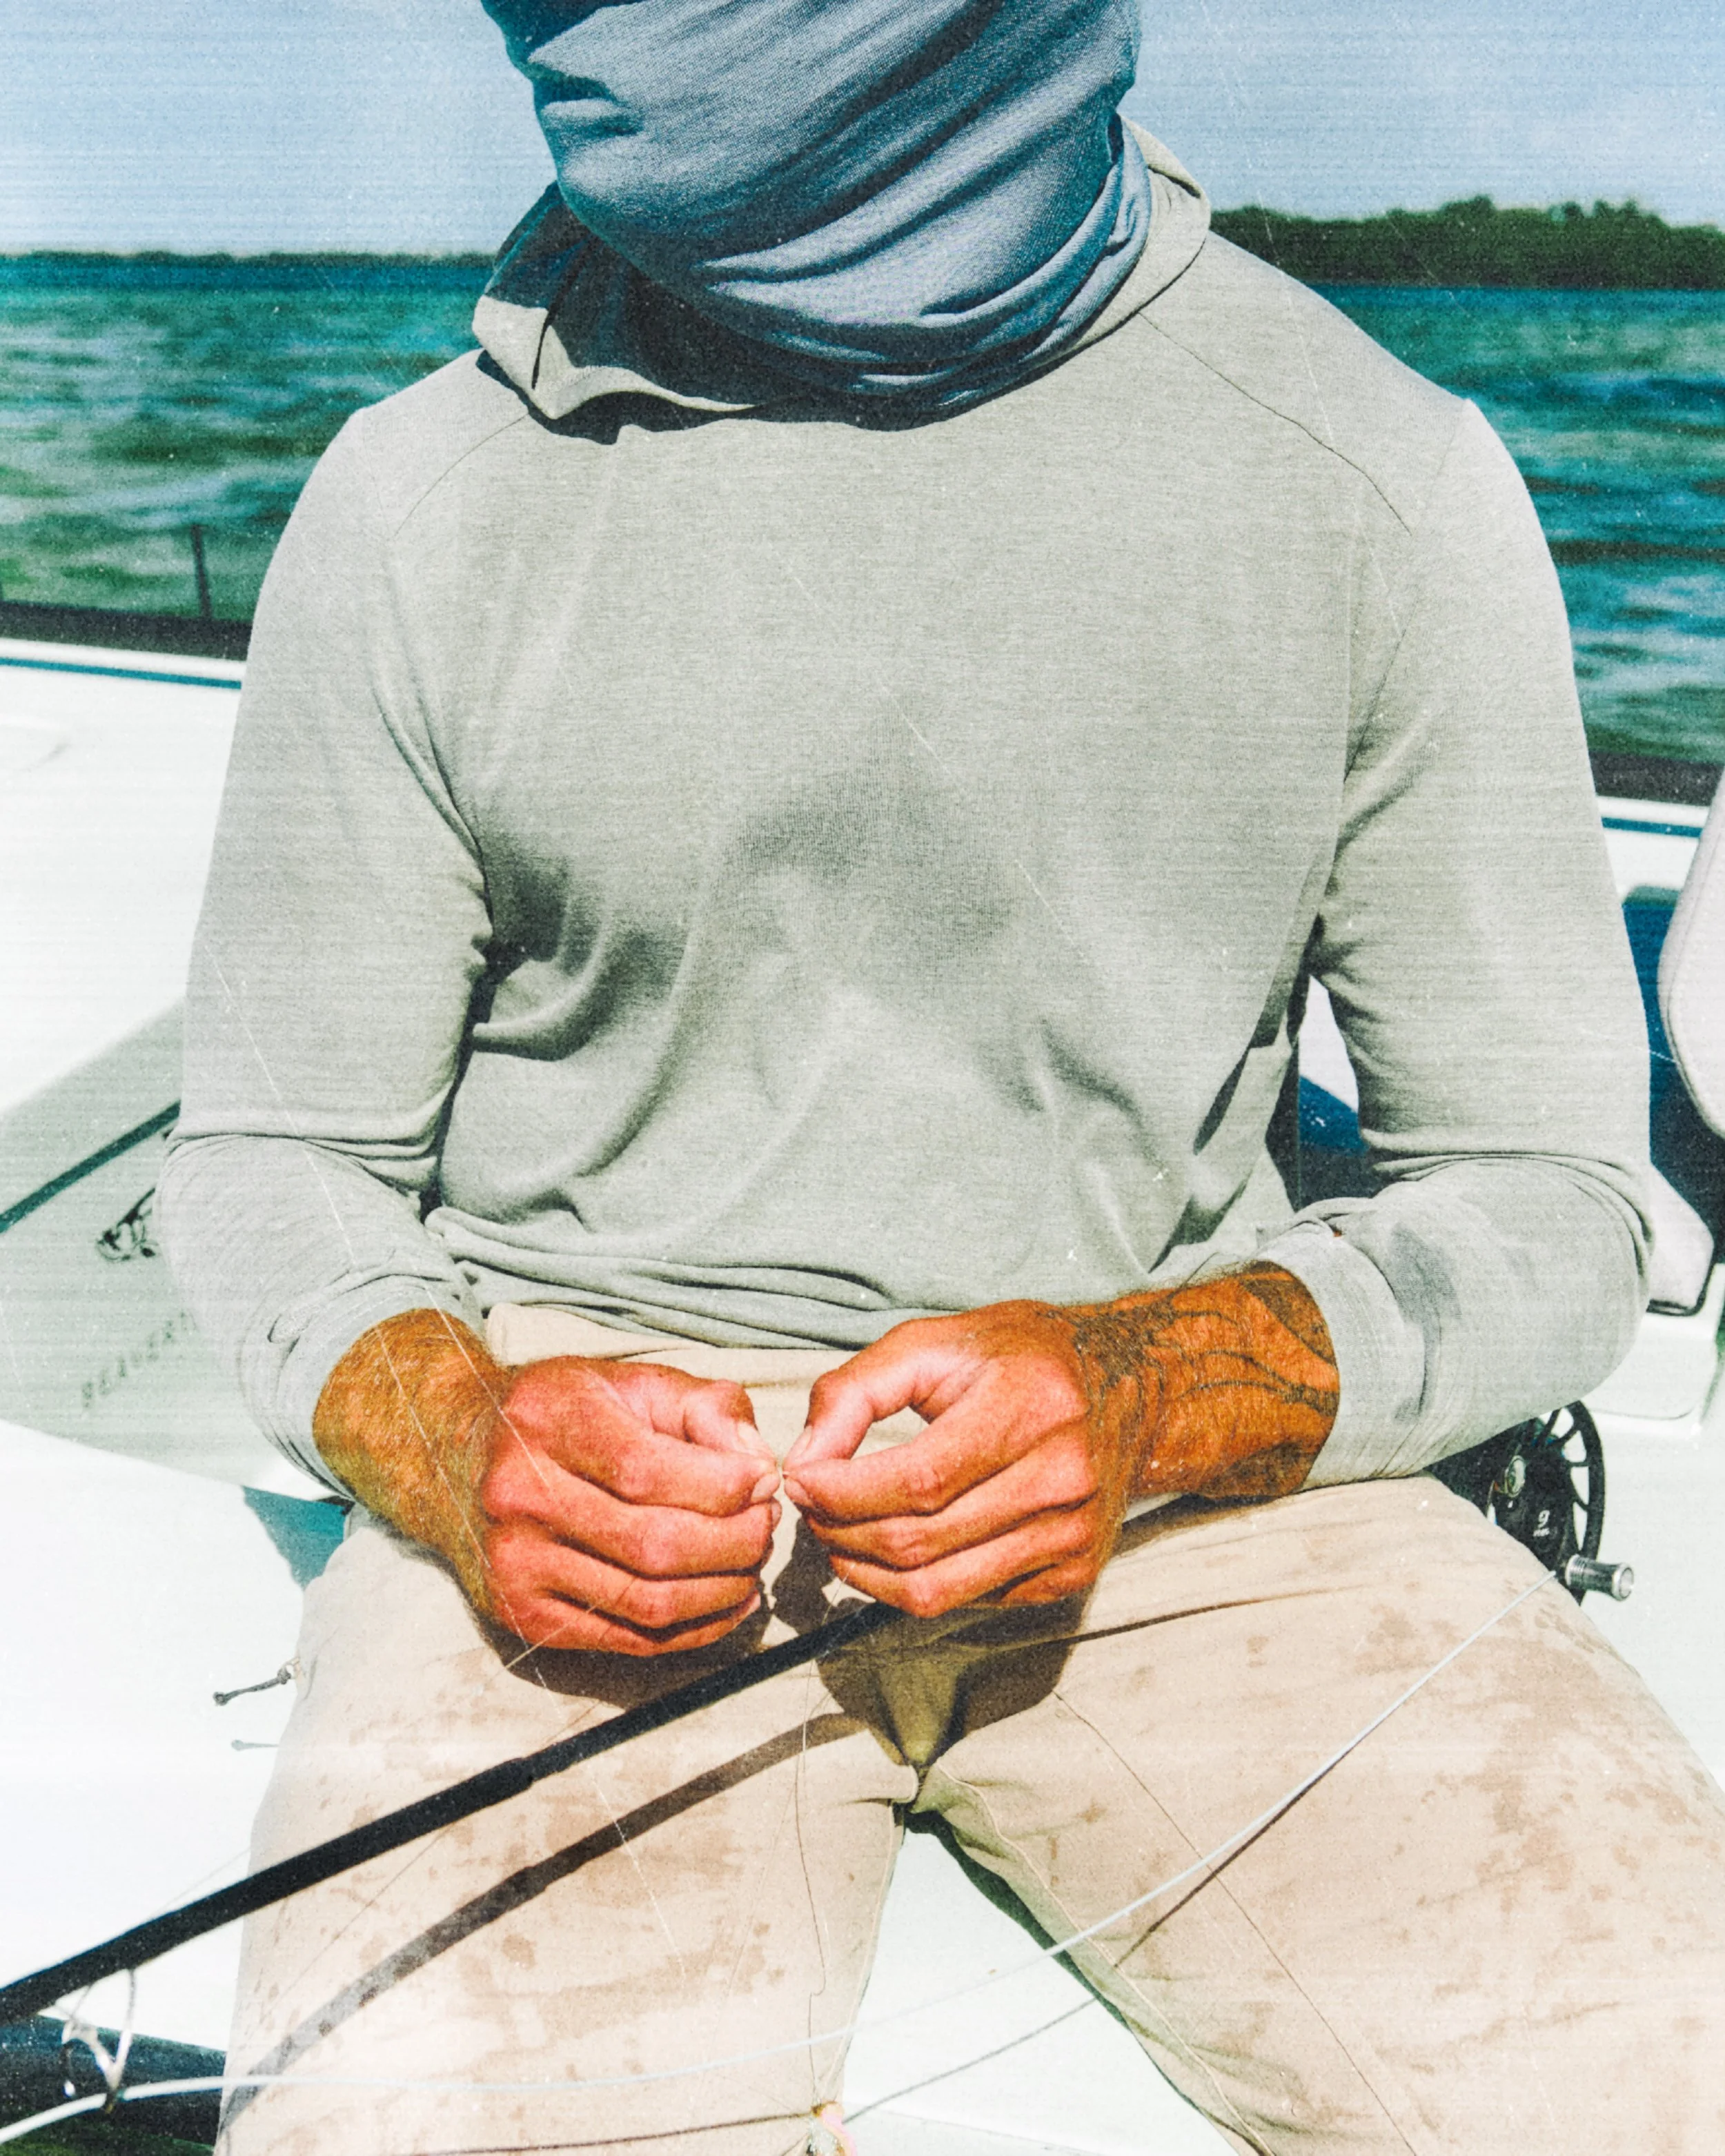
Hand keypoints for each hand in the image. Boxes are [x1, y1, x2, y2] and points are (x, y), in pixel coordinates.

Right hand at [313, 1310, 779, 1654]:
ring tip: (752, 1561)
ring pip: (649, 1602)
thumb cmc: (563, 1415)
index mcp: (547, 1423)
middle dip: (737, 1541)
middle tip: (767, 1523)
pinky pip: (630, 1640)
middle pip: (656, 1545)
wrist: (453, 1455)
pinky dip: (696, 1628)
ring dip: (725, 1589)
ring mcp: (516, 1565)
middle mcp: (520, 1497)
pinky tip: (727, 1599)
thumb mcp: (631, 1383)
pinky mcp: (522, 1617)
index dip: (723, 1485)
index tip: (763, 1480)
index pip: (647, 1471)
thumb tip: (756, 1462)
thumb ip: (704, 1408)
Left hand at [782, 1268, 1336, 1619]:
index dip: (842, 1492)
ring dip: (866, 1572)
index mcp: (1029, 1409)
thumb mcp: (935, 1342)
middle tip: (811, 1507)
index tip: (799, 1479)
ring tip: (840, 1533)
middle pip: (919, 1543)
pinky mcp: (1071, 1574)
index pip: (918, 1481)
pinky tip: (899, 1547)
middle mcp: (1060, 1480)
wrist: (1129, 1388)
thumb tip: (801, 1459)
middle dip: (841, 1532)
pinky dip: (916, 1583)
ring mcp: (1070, 1536)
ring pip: (936, 1591)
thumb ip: (856, 1390)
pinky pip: (969, 1601)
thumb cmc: (1021, 1358)